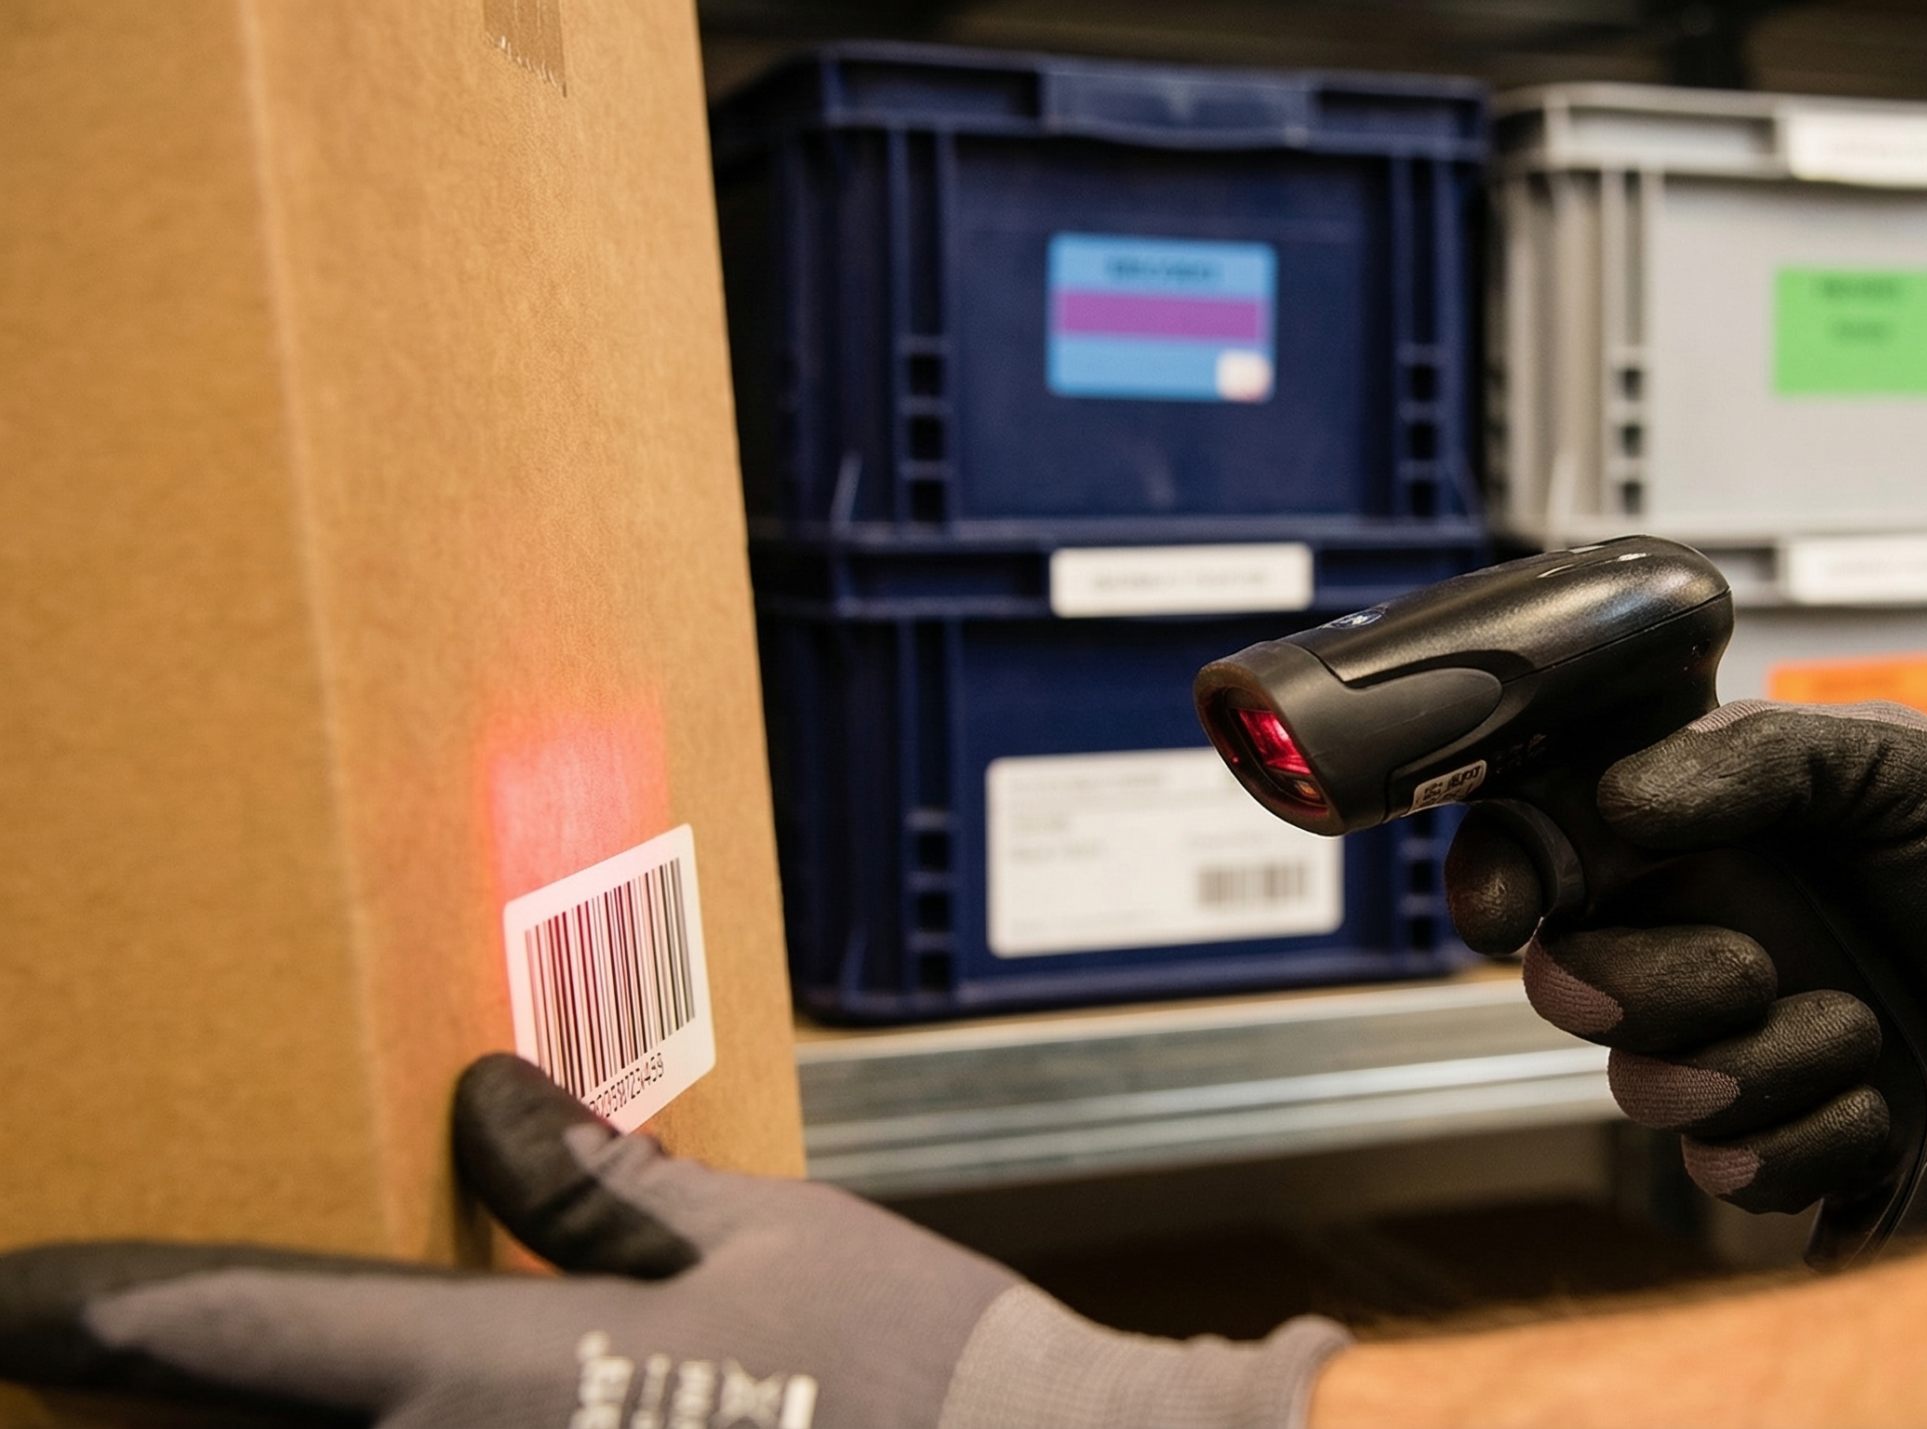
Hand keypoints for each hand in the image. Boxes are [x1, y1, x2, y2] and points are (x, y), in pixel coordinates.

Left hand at [0, 1056, 1345, 1427]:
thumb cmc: (919, 1365)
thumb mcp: (759, 1233)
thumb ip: (598, 1180)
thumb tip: (489, 1107)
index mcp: (506, 1375)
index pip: (262, 1334)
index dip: (115, 1309)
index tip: (21, 1291)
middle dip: (176, 1390)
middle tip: (101, 1346)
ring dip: (283, 1424)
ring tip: (239, 1391)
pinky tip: (430, 1414)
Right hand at [1447, 700, 1926, 1213]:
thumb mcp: (1894, 766)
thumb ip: (1756, 759)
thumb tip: (1622, 800)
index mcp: (1693, 837)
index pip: (1540, 854)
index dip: (1501, 882)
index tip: (1521, 907)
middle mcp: (1694, 938)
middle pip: (1572, 988)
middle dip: (1653, 990)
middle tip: (1757, 969)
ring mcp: (1736, 1044)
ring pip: (1649, 1094)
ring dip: (1757, 1072)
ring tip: (1863, 1029)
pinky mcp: (1790, 1133)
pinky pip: (1732, 1172)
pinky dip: (1814, 1141)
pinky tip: (1886, 1098)